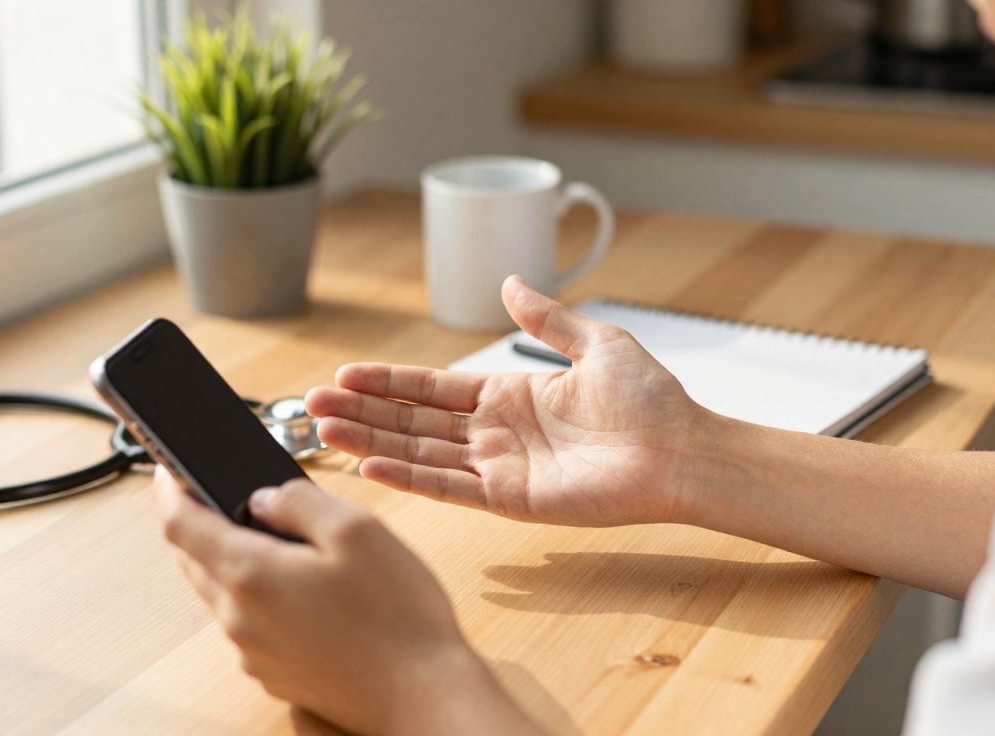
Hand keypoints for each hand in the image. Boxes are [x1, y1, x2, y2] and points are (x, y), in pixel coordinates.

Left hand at [152, 468, 540, 734]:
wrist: (423, 696)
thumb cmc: (398, 615)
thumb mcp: (357, 530)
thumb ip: (299, 502)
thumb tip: (262, 497)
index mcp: (251, 576)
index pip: (181, 525)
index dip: (169, 489)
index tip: (169, 467)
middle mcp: (240, 620)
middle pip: (195, 561)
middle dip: (201, 523)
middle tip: (225, 494)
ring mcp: (255, 654)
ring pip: (223, 594)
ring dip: (231, 561)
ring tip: (274, 538)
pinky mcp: (276, 675)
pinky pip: (249, 625)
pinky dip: (257, 596)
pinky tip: (301, 587)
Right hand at [305, 276, 713, 526]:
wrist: (682, 450)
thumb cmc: (650, 401)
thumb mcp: (594, 344)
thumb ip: (545, 319)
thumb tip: (510, 283)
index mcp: (509, 397)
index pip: (432, 389)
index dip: (387, 383)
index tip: (344, 375)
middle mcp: (496, 433)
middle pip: (413, 421)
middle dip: (363, 412)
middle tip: (312, 404)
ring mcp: (500, 469)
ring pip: (420, 454)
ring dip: (370, 443)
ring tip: (323, 431)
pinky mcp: (511, 501)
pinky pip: (450, 488)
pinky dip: (409, 479)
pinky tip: (370, 468)